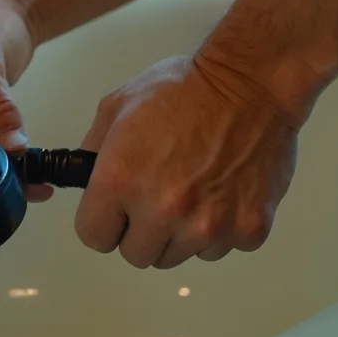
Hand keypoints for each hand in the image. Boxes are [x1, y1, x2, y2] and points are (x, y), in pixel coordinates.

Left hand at [75, 51, 299, 267]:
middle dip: (142, 230)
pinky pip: (222, 248)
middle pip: (137, 254)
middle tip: (160, 195)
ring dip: (182, 231)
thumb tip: (86, 180)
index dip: (104, 221)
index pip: (94, 237)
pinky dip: (223, 228)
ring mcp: (208, 224)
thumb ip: (94, 150)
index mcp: (120, 180)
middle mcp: (162, 210)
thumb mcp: (119, 105)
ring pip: (180, 255)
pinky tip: (225, 190)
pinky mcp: (248, 229)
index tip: (117, 208)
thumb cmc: (184, 88)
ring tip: (196, 187)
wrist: (251, 82)